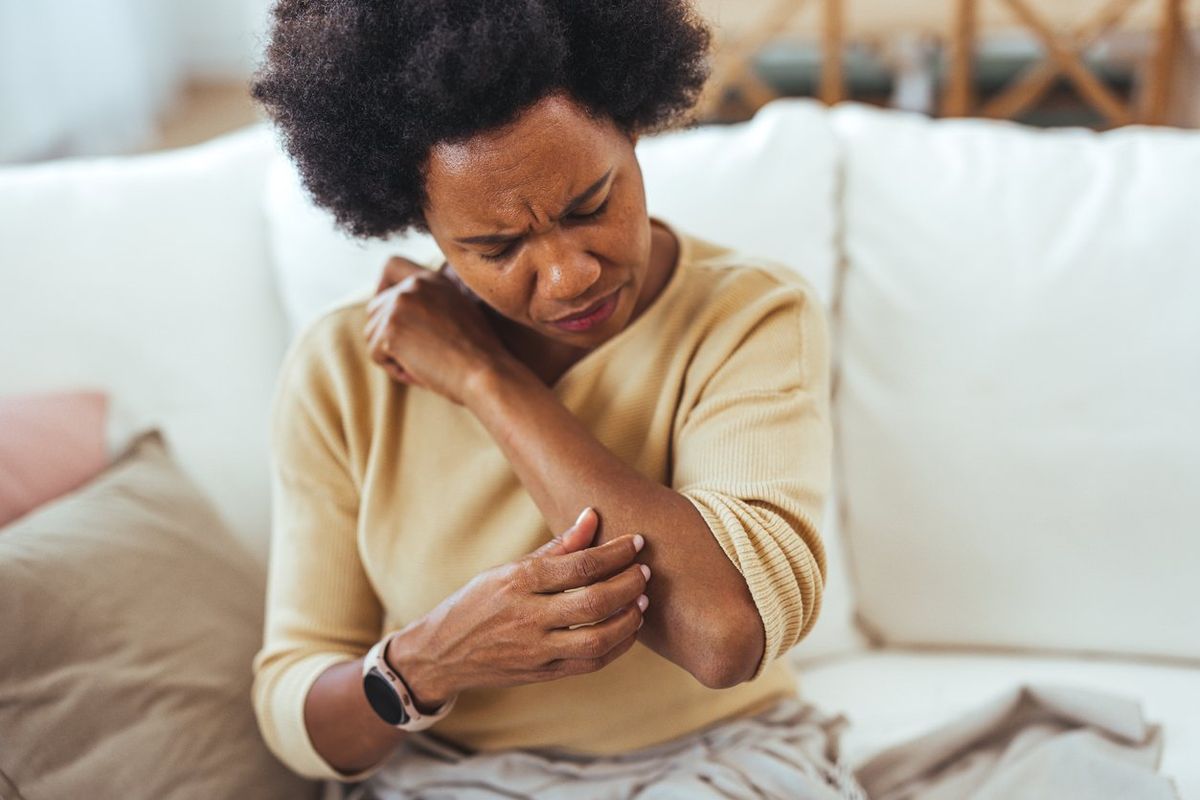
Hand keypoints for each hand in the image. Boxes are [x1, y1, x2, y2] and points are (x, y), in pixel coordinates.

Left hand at [364, 256, 509, 403]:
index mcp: (431, 279)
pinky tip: (422, 371)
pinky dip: (395, 370)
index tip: (391, 312)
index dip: (382, 288)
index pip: (390, 265)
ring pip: (372, 334)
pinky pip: (375, 355)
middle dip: (387, 335)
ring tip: (426, 363)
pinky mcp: (390, 329)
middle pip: (374, 309)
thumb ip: (430, 303)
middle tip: (419, 355)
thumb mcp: (457, 312)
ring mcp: (399, 304)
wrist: (486, 371)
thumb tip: (402, 318)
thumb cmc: (478, 354)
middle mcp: (413, 285)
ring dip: (392, 355)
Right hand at [387, 508, 650, 707]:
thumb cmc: (478, 602)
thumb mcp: (508, 568)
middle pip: (592, 601)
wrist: (441, 653)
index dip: (615, 553)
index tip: (637, 542)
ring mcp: (534, 650)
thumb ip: (556, 547)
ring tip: (642, 602)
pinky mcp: (541, 674)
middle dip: (628, 585)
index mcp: (518, 581)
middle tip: (646, 572)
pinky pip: (589, 663)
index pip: (579, 564)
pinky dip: (616, 647)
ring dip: (628, 620)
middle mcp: (526, 616)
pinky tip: (627, 629)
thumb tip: (593, 515)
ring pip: (596, 639)